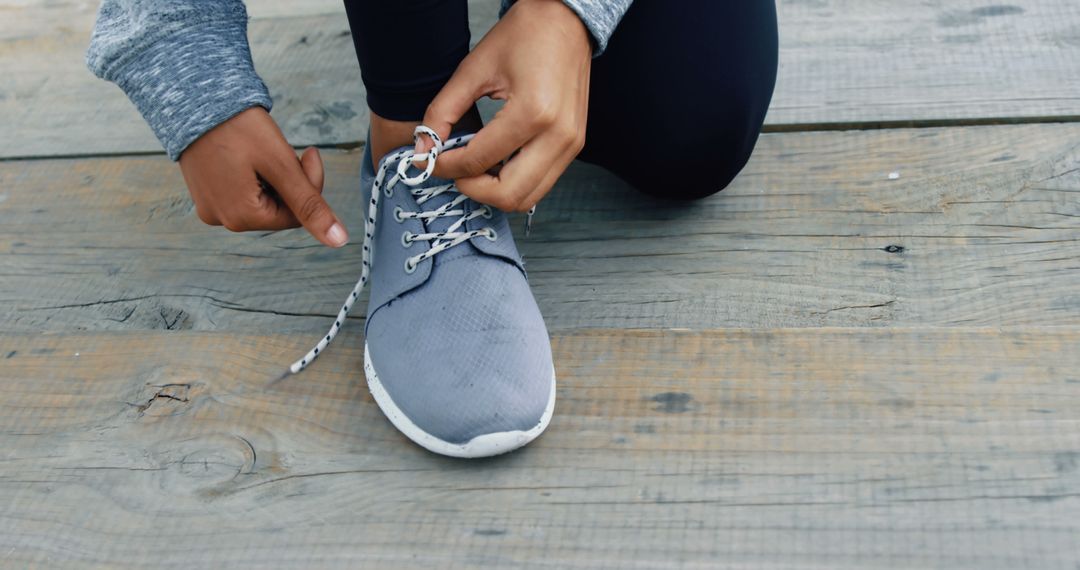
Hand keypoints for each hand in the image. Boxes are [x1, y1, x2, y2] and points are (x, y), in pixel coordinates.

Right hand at [178, 107, 347, 246]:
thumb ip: (310, 204)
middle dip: (289, 181)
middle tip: (285, 148)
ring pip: (262, 200)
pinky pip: (242, 192)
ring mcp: (210, 207)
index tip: (310, 151)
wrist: (195, 97)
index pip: (297, 216)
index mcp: (241, 218)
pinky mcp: (206, 193)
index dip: (309, 184)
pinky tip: (247, 153)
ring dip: (273, 177)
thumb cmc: (238, 127)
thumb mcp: (281, 165)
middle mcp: (222, 220)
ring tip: (261, 149)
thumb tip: (339, 241)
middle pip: (279, 209)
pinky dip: (254, 175)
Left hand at [419, 0, 591, 211]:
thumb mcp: (473, 69)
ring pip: (527, 198)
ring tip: (473, 167)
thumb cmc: (523, 35)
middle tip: (453, 169)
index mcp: (533, 112)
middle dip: (472, 188)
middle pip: (508, 195)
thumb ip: (442, 111)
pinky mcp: (574, 146)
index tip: (430, 159)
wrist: (564, 21)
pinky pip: (540, 183)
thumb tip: (422, 149)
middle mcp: (558, 135)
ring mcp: (571, 144)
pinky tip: (495, 162)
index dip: (447, 166)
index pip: (479, 160)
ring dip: (494, 191)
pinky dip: (513, 183)